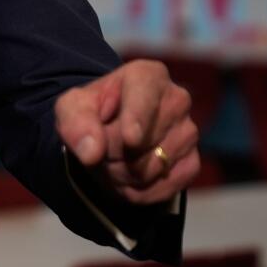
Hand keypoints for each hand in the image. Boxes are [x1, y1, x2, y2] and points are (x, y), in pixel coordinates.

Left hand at [54, 59, 198, 204]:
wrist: (111, 131)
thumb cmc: (93, 112)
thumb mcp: (72, 108)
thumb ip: (76, 123)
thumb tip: (92, 152)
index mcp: (148, 75)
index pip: (145, 98)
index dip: (136, 121)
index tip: (130, 139)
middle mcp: (176, 100)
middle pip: (139, 144)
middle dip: (111, 154)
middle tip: (102, 145)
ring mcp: (189, 132)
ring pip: (149, 170)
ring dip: (122, 175)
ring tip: (115, 157)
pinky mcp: (193, 161)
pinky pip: (164, 188)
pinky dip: (140, 191)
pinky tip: (131, 175)